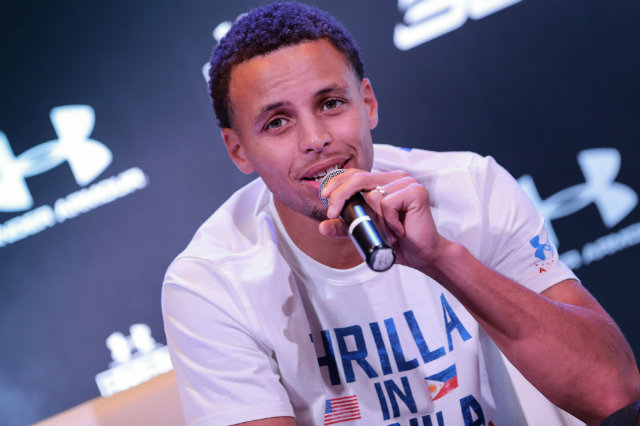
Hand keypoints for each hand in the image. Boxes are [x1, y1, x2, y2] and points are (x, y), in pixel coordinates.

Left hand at [318, 169, 446, 270]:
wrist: (423, 254)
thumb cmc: (398, 241)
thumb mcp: (365, 232)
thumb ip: (345, 227)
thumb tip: (322, 227)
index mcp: (383, 181)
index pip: (354, 174)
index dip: (336, 182)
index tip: (323, 197)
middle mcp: (395, 178)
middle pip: (358, 178)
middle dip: (340, 196)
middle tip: (332, 213)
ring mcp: (407, 182)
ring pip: (372, 195)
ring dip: (375, 220)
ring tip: (388, 232)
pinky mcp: (416, 191)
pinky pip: (387, 203)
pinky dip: (388, 221)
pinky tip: (399, 230)